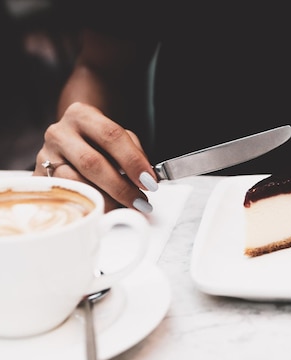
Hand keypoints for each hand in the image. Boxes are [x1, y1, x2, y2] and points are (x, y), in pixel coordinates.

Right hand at [33, 102, 157, 212]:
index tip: (149, 181)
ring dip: (104, 200)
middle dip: (121, 186)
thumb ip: (133, 153)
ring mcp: (45, 156)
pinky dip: (87, 206)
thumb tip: (147, 179)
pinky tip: (102, 211)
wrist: (68, 141)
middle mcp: (59, 133)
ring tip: (123, 208)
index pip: (111, 136)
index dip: (133, 161)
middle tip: (139, 200)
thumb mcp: (117, 138)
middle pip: (92, 162)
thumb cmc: (99, 142)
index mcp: (82, 115)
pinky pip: (64, 197)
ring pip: (76, 183)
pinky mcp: (38, 179)